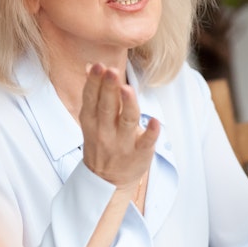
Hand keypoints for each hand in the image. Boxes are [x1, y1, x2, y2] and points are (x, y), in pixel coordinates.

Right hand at [79, 64, 158, 190]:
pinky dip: (151, 132)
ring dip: (127, 105)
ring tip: (127, 89)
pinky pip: (146, 142)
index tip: (98, 66)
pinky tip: (156, 122)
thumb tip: (91, 66)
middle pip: (107, 107)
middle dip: (108, 88)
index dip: (95, 82)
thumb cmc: (102, 142)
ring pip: (126, 121)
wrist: (107, 181)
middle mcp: (105, 131)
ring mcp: (123, 143)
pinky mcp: (140, 153)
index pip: (92, 98)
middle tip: (111, 71)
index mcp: (92, 121)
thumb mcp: (92, 120)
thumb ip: (94, 94)